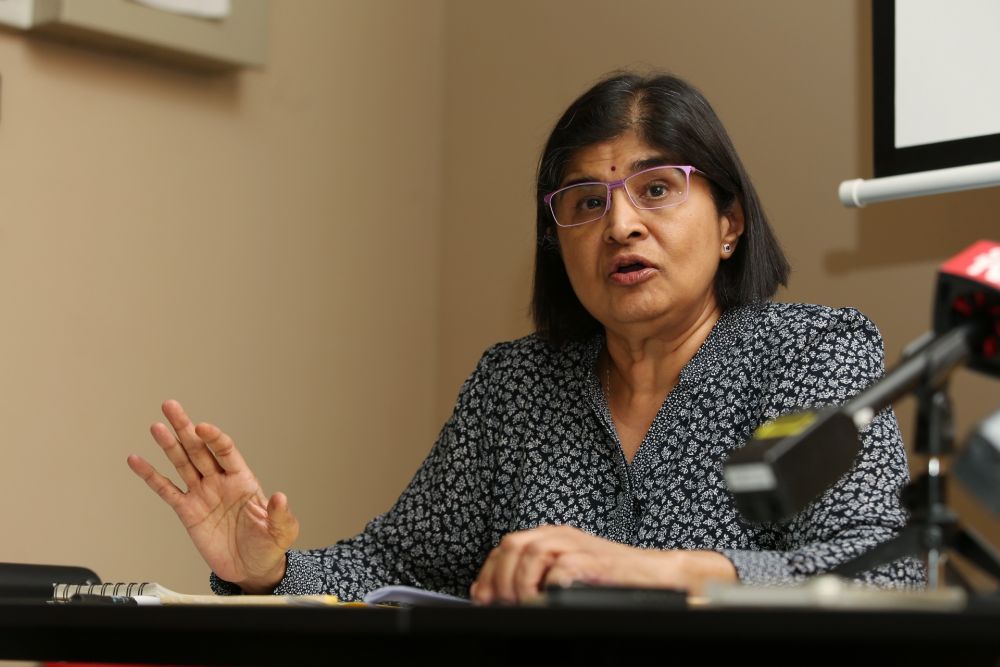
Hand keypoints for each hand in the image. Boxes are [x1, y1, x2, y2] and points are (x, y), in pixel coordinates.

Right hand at [126, 400, 298, 592]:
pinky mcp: (187, 511)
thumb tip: (280, 497)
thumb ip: (279, 514)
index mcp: (243, 480)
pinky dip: (151, 476)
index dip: (214, 438)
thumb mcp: (281, 531)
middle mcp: (220, 482)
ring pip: (182, 464)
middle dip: (185, 428)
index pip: (226, 451)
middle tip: (171, 406)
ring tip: (156, 426)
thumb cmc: (268, 546)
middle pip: (199, 449)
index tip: (202, 427)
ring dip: (169, 445)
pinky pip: (166, 490)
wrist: (250, 569)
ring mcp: (202, 494)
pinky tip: (137, 461)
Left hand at [469, 525, 736, 604]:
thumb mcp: (569, 569)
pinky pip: (559, 569)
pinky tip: (542, 603)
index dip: (488, 572)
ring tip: (520, 605)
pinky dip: (545, 588)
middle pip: (513, 545)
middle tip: (499, 605)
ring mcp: (577, 546)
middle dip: (499, 578)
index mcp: (552, 535)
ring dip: (518, 582)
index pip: (507, 546)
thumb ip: (537, 574)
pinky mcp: (593, 561)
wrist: (655, 575)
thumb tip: (500, 595)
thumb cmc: (613, 577)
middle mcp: (561, 535)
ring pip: (531, 553)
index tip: (481, 597)